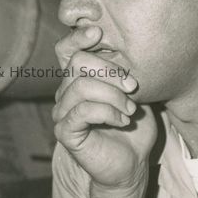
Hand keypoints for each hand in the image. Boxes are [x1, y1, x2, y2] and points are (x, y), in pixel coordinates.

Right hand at [52, 26, 156, 191]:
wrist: (132, 164)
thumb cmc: (133, 127)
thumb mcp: (134, 93)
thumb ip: (124, 72)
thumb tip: (126, 47)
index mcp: (79, 78)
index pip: (66, 49)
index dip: (78, 37)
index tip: (99, 33)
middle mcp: (66, 92)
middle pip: (76, 63)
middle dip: (109, 71)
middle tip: (132, 87)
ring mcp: (63, 112)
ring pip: (80, 87)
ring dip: (112, 96)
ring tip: (131, 109)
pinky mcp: (65, 131)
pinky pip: (82, 111)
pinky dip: (107, 113)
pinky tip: (123, 121)